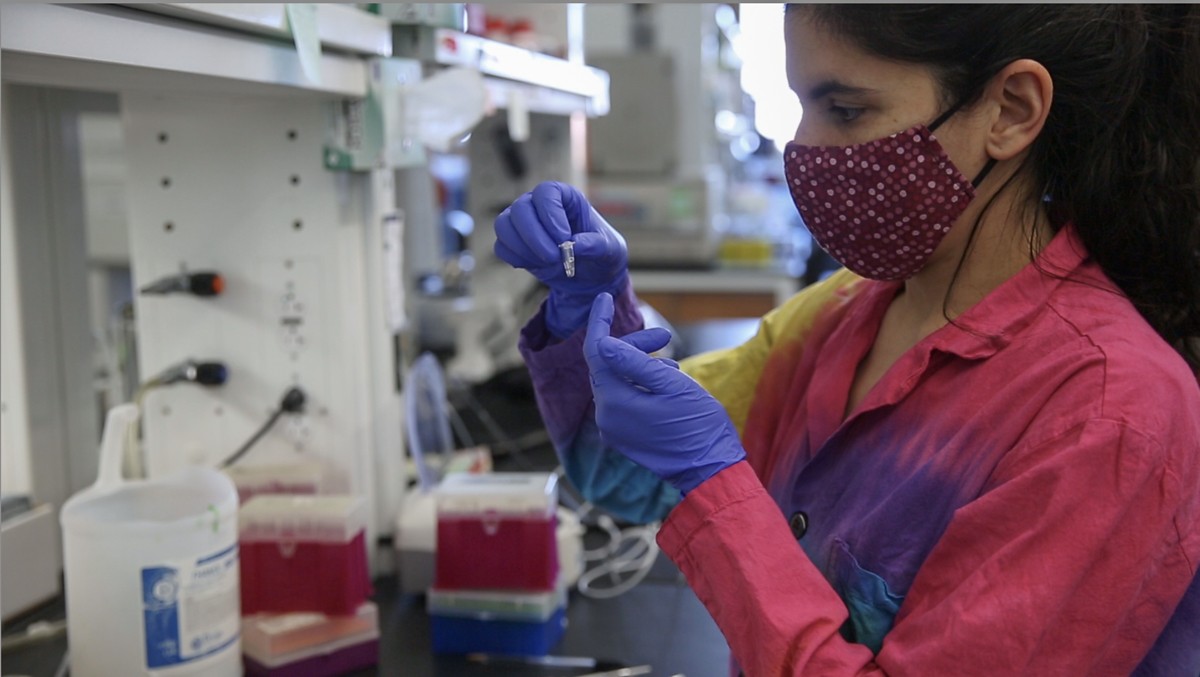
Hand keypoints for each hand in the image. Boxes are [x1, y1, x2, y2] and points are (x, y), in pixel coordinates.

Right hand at [494, 182, 628, 337]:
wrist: (591, 275)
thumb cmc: (602, 254)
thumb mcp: (610, 249)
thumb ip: (596, 245)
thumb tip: (576, 245)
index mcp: (564, 196)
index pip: (545, 192)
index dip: (550, 214)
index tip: (564, 239)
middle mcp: (539, 204)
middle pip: (520, 209)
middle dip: (535, 237)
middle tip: (555, 258)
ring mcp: (522, 223)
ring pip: (504, 226)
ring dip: (524, 249)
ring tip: (549, 263)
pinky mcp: (513, 243)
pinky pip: (502, 247)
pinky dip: (518, 259)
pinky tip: (539, 266)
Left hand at [584, 293, 746, 494]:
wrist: (710, 469)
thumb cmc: (699, 425)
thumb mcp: (672, 385)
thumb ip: (634, 363)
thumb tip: (603, 342)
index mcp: (614, 402)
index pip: (596, 352)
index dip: (598, 322)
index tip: (603, 298)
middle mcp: (607, 416)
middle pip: (608, 365)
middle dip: (634, 346)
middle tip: (666, 338)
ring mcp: (614, 429)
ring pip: (618, 381)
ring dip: (642, 365)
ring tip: (675, 368)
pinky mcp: (624, 436)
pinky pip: (625, 398)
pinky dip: (641, 384)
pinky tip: (668, 383)